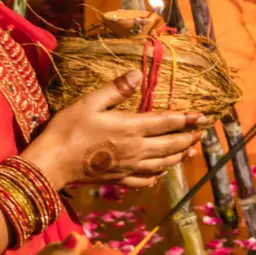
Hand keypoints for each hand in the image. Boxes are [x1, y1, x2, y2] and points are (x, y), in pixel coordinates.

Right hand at [24, 70, 205, 189]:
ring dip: (178, 156)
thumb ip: (116, 89)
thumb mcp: (90, 102)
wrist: (53, 162)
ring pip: (162, 164)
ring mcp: (129, 167)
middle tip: (201, 134)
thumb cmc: (68, 129)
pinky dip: (157, 176)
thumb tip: (138, 74)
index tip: (202, 116)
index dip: (186, 119)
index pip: (166, 122)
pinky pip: (145, 180)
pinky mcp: (120, 179)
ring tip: (190, 151)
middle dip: (188, 138)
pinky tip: (160, 173)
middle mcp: (136, 149)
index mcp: (131, 128)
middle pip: (170, 145)